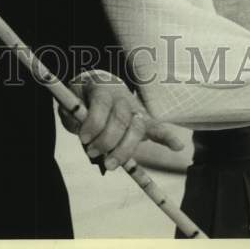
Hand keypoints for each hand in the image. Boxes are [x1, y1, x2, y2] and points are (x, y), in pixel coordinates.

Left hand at [59, 69, 183, 171]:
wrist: (98, 84)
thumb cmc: (82, 98)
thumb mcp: (71, 102)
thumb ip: (72, 115)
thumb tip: (81, 132)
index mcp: (101, 88)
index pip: (102, 106)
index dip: (93, 124)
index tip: (84, 139)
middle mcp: (120, 97)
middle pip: (120, 120)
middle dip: (107, 141)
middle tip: (93, 154)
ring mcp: (134, 108)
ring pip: (136, 128)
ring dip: (124, 150)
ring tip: (111, 164)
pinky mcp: (143, 120)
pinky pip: (157, 128)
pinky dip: (167, 136)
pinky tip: (177, 145)